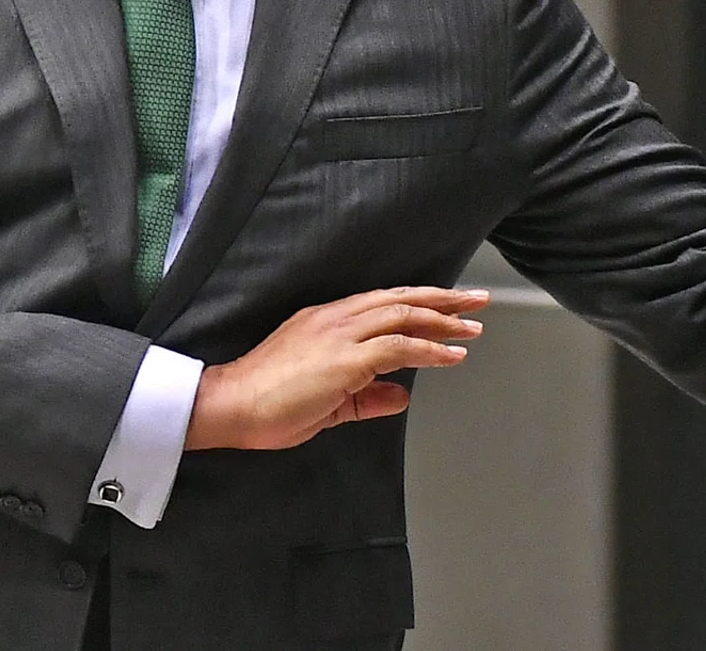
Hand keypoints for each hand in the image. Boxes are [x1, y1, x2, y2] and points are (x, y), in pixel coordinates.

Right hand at [184, 286, 488, 449]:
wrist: (229, 406)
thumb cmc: (266, 405)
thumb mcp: (327, 401)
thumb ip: (366, 396)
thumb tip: (400, 395)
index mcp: (327, 320)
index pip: (384, 303)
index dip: (420, 301)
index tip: (449, 304)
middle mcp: (336, 318)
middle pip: (401, 299)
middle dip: (443, 299)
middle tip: (476, 300)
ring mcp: (340, 335)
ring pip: (404, 315)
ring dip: (444, 319)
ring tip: (473, 325)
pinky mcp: (344, 358)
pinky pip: (398, 347)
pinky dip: (429, 349)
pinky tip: (451, 356)